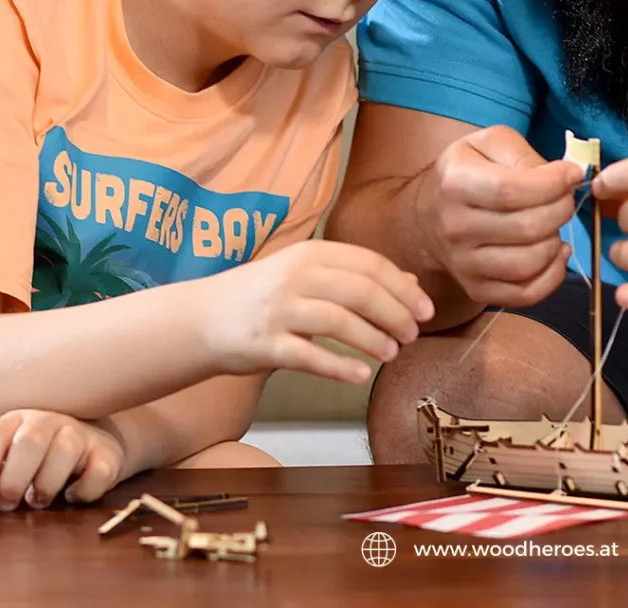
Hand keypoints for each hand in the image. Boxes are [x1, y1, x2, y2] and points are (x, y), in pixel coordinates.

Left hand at [0, 410, 125, 514]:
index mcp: (14, 422)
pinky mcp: (107, 453)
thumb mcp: (3, 461)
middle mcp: (47, 422)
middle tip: (8, 503)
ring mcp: (80, 434)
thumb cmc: (34, 462)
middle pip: (29, 442)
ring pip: (66, 450)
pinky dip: (82, 491)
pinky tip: (72, 495)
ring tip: (39, 499)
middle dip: (14, 482)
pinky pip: (97, 472)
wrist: (88, 448)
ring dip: (46, 485)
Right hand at [202, 239, 435, 383]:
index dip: (402, 288)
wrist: (200, 318)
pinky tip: (361, 375)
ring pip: (338, 322)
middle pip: (359, 291)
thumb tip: (411, 285)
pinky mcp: (263, 344)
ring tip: (393, 353)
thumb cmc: (266, 296)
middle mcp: (295, 276)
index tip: (426, 310)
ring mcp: (278, 310)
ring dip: (373, 339)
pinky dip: (339, 367)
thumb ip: (357, 276)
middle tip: (413, 334)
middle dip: (394, 313)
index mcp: (311, 252)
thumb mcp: (309, 274)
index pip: (369, 264)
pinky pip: (308, 356)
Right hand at [415, 125, 583, 306]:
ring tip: (555, 224)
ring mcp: (463, 264)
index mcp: (455, 183)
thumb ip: (523, 154)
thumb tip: (564, 176)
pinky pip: (525, 293)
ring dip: (556, 242)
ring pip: (528, 264)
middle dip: (561, 210)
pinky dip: (553, 276)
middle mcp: (455, 227)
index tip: (572, 174)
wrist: (428, 215)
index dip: (552, 183)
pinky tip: (555, 253)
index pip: (511, 190)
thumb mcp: (488, 144)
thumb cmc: (467, 172)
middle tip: (566, 198)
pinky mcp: (475, 288)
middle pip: (526, 228)